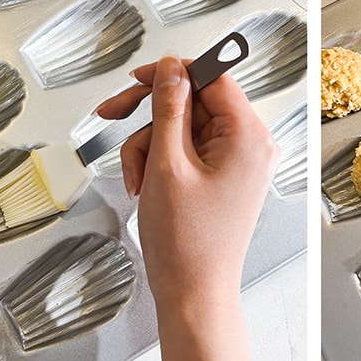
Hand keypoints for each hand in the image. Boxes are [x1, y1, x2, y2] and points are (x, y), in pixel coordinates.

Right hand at [94, 56, 277, 313]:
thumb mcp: (167, 164)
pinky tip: (144, 186)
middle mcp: (252, 145)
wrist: (194, 292)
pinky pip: (188, 152)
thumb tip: (171, 67)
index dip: (172, 73)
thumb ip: (169, 108)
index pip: (214, 77)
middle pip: (194, 102)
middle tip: (109, 115)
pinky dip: (161, 162)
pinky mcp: (225, 177)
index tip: (137, 78)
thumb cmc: (186, 242)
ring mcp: (239, 162)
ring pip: (182, 128)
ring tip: (137, 181)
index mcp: (249, 136)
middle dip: (150, 117)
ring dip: (149, 147)